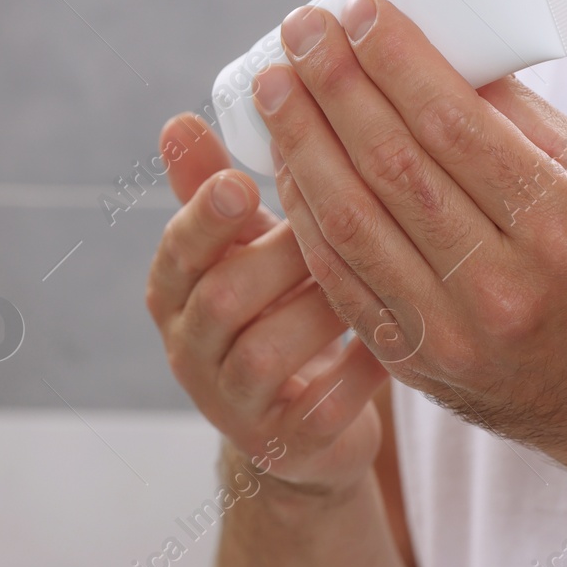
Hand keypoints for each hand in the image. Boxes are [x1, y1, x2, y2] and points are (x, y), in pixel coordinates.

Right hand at [144, 114, 388, 491]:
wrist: (300, 422)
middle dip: (280, 256)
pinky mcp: (286, 444)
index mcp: (174, 291)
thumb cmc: (275, 306)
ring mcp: (234, 405)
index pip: (176, 250)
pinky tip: (392, 336)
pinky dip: (360, 368)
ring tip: (373, 272)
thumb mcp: (240, 247)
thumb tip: (177, 122)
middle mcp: (191, 350)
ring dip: (322, 307)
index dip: (205, 218)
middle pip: (221, 298)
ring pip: (268, 354)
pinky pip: (323, 407)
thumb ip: (210, 189)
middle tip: (339, 219)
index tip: (242, 184)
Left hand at [253, 0, 566, 469]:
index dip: (395, 60)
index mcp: (562, 226)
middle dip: (334, 87)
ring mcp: (453, 332)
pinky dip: (305, 214)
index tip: (358, 10)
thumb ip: (517, 117)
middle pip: (391, 165)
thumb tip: (437, 49)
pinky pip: (340, 277)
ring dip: (302, 143)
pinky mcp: (416, 361)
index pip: (454, 123)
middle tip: (299, 29)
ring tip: (275, 87)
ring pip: (352, 220)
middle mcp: (504, 284)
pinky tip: (286, 163)